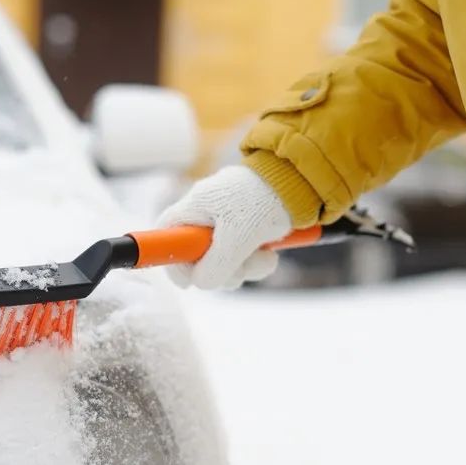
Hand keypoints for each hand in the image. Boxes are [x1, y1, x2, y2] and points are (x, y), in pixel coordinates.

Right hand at [156, 166, 292, 289]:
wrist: (301, 181)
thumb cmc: (264, 199)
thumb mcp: (238, 235)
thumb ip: (216, 263)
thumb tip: (201, 283)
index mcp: (195, 207)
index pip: (164, 234)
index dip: (170, 259)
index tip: (187, 280)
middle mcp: (206, 216)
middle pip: (196, 257)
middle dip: (220, 272)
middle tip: (238, 271)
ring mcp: (226, 225)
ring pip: (224, 263)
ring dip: (245, 268)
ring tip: (263, 256)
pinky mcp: (247, 233)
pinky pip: (243, 260)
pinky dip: (256, 263)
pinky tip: (269, 254)